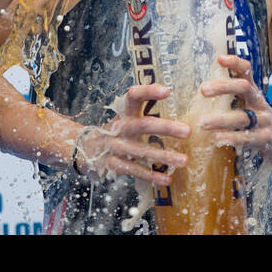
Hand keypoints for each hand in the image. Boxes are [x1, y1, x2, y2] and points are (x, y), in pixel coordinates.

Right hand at [72, 84, 189, 186]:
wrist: (83, 149)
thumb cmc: (115, 131)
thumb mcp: (126, 118)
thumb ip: (146, 115)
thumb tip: (178, 110)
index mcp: (125, 113)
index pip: (133, 96)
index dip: (148, 92)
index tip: (167, 91)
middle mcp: (120, 128)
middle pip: (143, 125)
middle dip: (166, 128)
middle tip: (188, 132)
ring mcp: (115, 147)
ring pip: (141, 151)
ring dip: (163, 157)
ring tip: (184, 160)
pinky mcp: (113, 164)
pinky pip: (135, 171)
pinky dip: (151, 176)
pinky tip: (167, 180)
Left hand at [197, 55, 271, 156]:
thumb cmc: (259, 120)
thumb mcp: (249, 105)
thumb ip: (232, 97)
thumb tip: (203, 87)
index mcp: (253, 92)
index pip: (247, 71)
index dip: (235, 63)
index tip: (219, 59)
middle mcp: (259, 102)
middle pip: (244, 88)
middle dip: (223, 87)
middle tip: (203, 89)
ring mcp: (264, 120)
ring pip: (242, 117)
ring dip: (220, 119)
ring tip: (202, 122)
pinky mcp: (264, 138)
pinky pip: (247, 138)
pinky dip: (230, 138)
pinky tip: (215, 139)